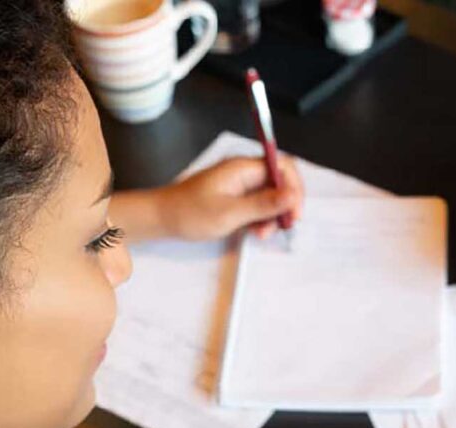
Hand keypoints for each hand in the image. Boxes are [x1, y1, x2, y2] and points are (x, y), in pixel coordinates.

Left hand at [148, 155, 304, 240]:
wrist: (161, 218)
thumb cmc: (190, 213)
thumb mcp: (230, 212)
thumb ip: (263, 204)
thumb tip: (293, 196)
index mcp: (242, 168)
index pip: (282, 167)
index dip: (294, 188)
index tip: (294, 212)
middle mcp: (243, 172)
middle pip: (279, 182)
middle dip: (285, 205)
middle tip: (283, 226)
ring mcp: (239, 185)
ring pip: (270, 196)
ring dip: (272, 215)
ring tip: (262, 234)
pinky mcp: (234, 197)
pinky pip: (257, 205)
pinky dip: (260, 219)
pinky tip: (255, 232)